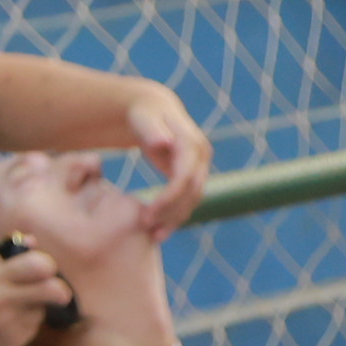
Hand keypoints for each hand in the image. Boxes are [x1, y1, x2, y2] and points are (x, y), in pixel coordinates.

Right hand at [0, 246, 76, 345]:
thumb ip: (3, 258)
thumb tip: (31, 240)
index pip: (38, 264)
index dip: (47, 266)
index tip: (45, 270)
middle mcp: (5, 298)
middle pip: (53, 290)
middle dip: (61, 290)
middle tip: (57, 292)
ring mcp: (11, 322)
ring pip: (43, 310)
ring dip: (38, 307)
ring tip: (18, 308)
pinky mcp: (14, 341)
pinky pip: (33, 327)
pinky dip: (26, 323)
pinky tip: (8, 323)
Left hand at [118, 84, 211, 235]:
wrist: (151, 109)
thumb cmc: (143, 114)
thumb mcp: (143, 119)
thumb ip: (152, 131)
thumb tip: (165, 144)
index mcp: (191, 143)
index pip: (184, 178)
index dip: (168, 200)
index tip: (147, 217)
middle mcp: (202, 154)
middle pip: (192, 192)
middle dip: (171, 213)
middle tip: (147, 229)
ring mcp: (200, 165)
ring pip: (193, 199)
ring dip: (175, 219)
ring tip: (153, 235)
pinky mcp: (194, 173)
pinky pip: (189, 199)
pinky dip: (176, 216)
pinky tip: (160, 231)